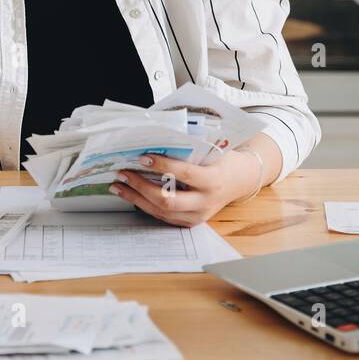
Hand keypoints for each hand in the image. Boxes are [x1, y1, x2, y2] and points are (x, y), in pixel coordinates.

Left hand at [108, 151, 259, 226]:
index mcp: (213, 180)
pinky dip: (145, 205)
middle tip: (123, 173)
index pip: (184, 174)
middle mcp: (205, 202)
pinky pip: (164, 216)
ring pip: (161, 211)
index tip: (142, 157)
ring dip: (136, 198)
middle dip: (141, 186)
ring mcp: (198, 215)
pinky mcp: (191, 222)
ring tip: (118, 185)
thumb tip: (155, 137)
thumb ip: (189, 148)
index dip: (162, 166)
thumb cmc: (224, 160)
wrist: (240, 181)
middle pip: (167, 200)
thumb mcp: (212, 151)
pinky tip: (131, 195)